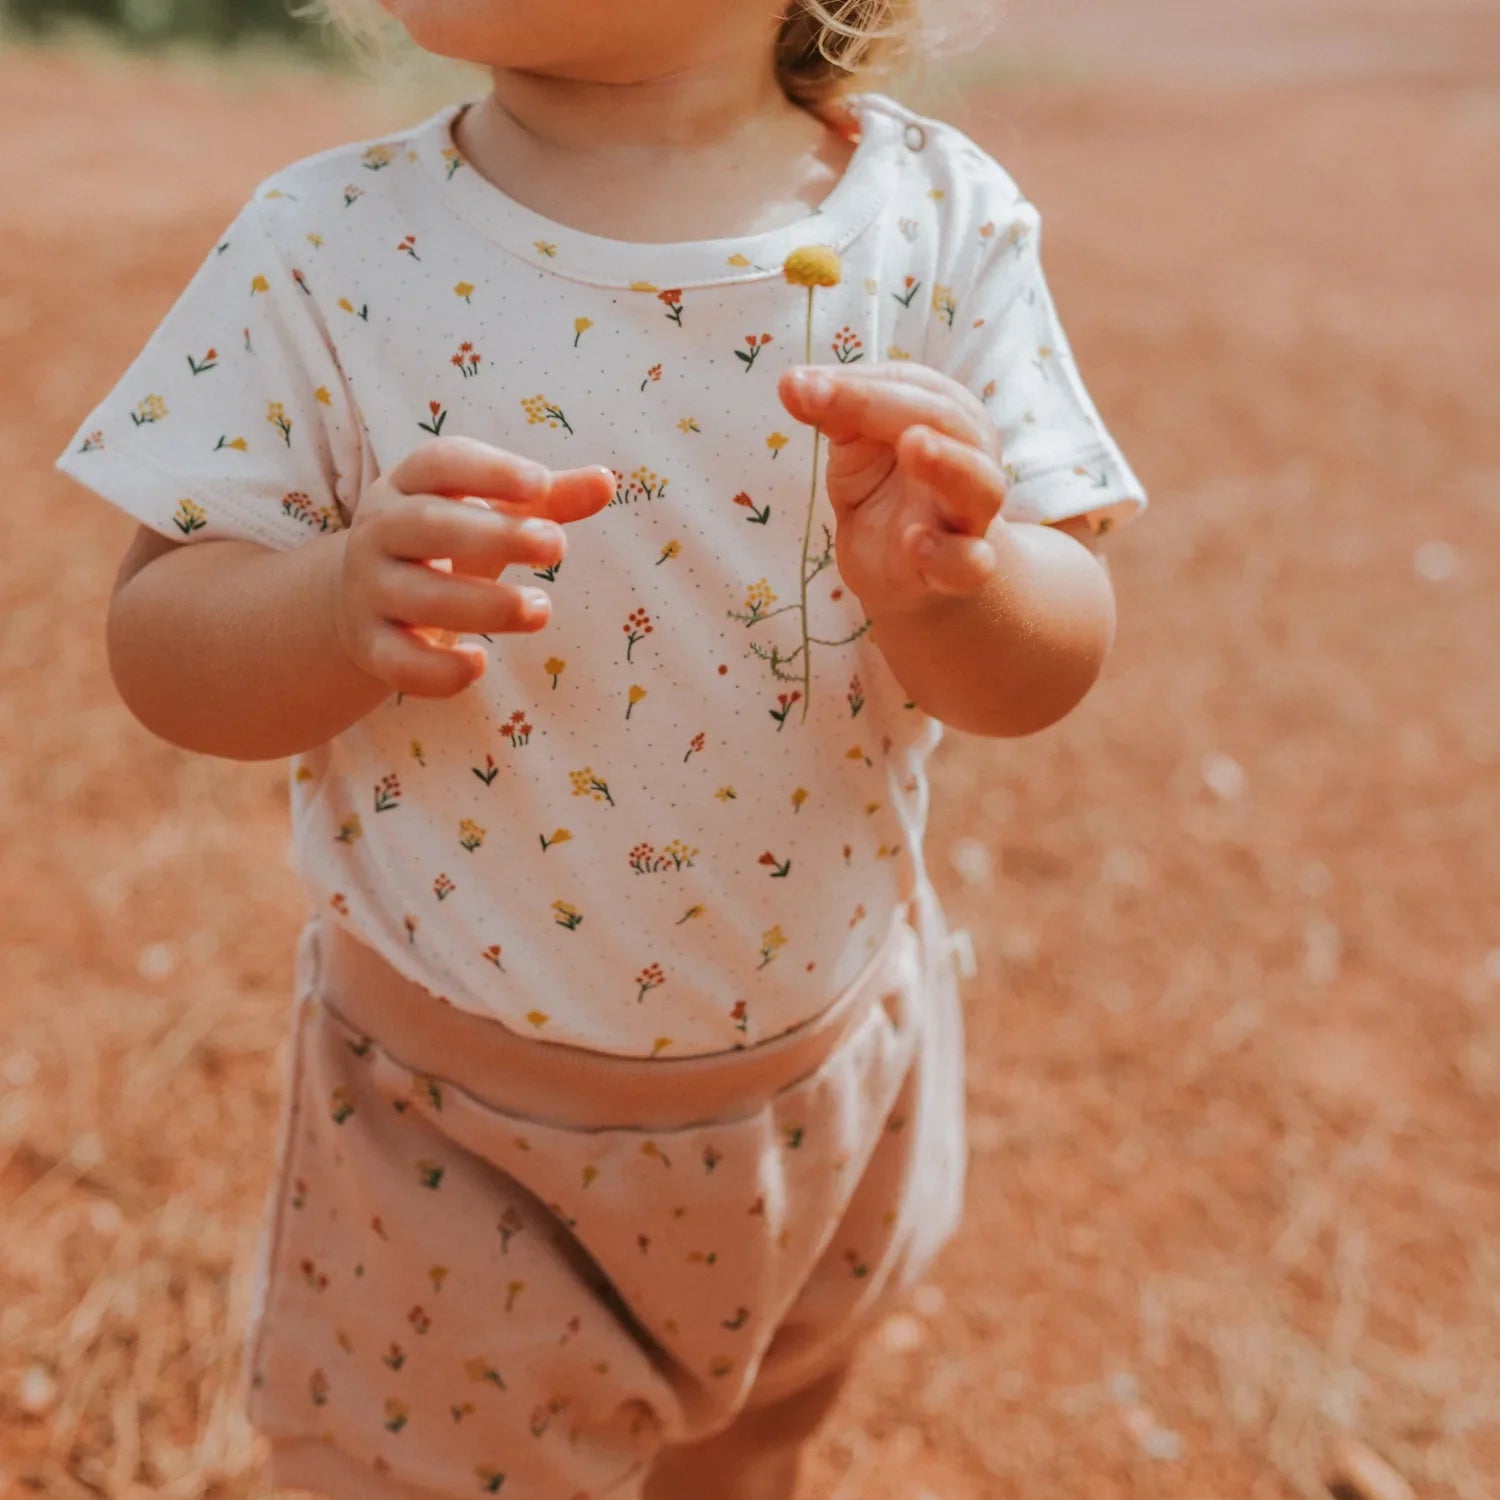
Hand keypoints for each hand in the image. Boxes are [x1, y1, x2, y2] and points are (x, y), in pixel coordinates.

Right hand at [335, 436, 612, 697]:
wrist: (364, 602)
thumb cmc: (446, 545)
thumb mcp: (489, 515)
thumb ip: (547, 501)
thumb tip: (607, 481)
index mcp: (409, 485)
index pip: (441, 464)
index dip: (490, 471)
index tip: (542, 484)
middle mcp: (380, 531)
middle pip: (429, 525)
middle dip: (496, 536)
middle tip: (558, 546)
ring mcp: (370, 590)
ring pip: (421, 596)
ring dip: (486, 606)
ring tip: (542, 610)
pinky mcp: (371, 646)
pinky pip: (399, 661)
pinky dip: (437, 670)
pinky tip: (479, 665)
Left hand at [777, 363, 1007, 616]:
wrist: (900, 567)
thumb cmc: (883, 488)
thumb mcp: (854, 445)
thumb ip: (832, 411)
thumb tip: (791, 383)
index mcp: (946, 416)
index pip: (911, 387)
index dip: (860, 384)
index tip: (803, 386)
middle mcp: (969, 458)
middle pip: (949, 423)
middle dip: (893, 406)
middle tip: (844, 397)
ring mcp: (968, 516)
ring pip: (979, 487)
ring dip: (949, 463)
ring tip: (914, 445)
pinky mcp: (958, 570)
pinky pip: (970, 563)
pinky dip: (950, 554)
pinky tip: (916, 543)